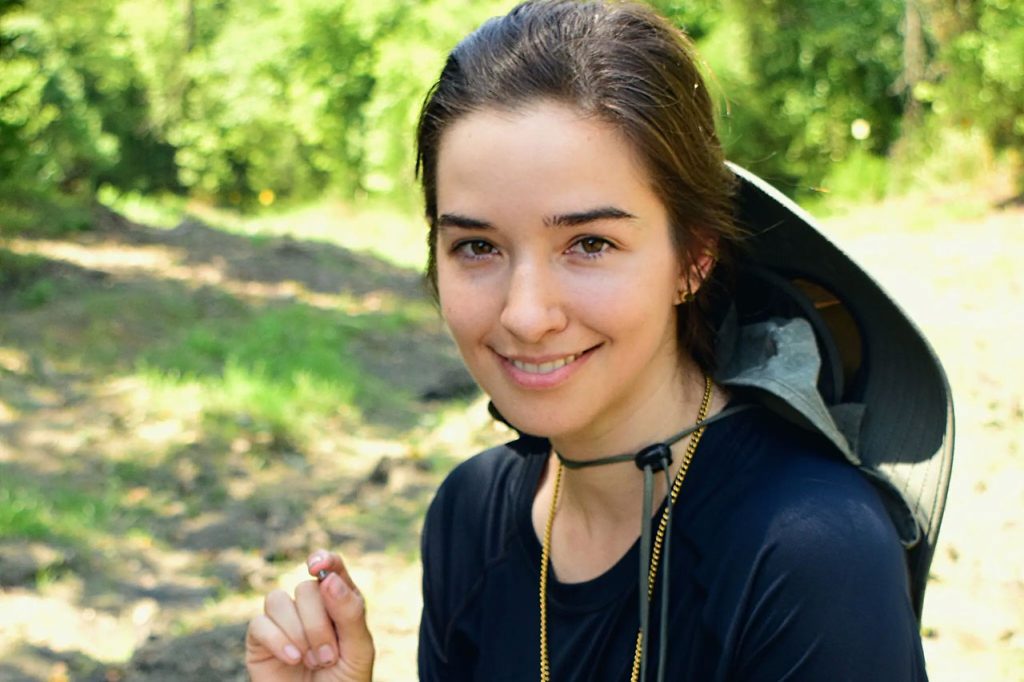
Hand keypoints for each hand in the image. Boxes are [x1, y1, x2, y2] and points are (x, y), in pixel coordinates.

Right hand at [246, 550, 374, 681]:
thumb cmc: (344, 681)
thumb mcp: (358, 649)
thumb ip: (350, 612)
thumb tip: (328, 578)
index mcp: (338, 600)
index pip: (331, 566)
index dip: (324, 559)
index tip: (318, 566)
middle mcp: (309, 605)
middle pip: (306, 589)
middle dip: (319, 625)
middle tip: (329, 657)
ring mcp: (283, 620)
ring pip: (279, 600)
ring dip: (299, 633)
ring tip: (313, 661)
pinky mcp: (260, 639)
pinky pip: (259, 623)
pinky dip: (278, 641)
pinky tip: (293, 659)